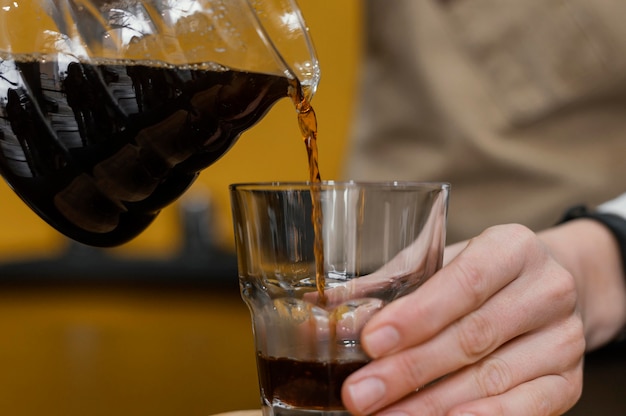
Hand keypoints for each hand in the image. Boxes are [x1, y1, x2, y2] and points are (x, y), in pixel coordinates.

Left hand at [341, 223, 585, 414]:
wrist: (546, 288)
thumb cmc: (479, 273)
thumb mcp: (438, 263)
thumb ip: (386, 285)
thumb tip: (323, 310)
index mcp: (512, 248)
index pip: (465, 282)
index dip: (418, 316)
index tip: (371, 341)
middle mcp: (547, 290)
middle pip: (473, 337)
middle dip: (409, 370)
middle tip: (360, 394)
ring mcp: (564, 338)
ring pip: (493, 379)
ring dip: (432, 405)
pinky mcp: (570, 381)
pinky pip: (526, 409)